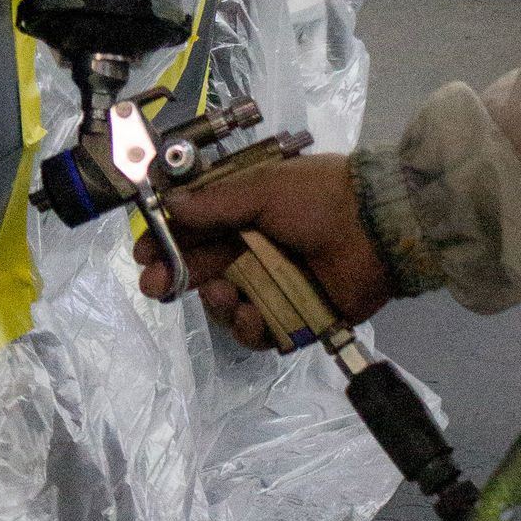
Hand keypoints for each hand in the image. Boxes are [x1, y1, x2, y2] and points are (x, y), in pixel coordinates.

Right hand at [133, 150, 392, 345]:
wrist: (376, 229)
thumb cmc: (317, 198)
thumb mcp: (262, 189)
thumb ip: (214, 204)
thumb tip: (168, 206)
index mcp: (245, 213)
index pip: (194, 230)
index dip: (167, 242)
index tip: (144, 253)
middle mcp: (254, 249)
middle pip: (202, 271)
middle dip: (174, 279)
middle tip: (156, 286)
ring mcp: (272, 285)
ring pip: (224, 305)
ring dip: (216, 304)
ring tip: (224, 296)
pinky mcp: (293, 317)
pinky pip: (258, 331)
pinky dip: (250, 327)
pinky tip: (253, 314)